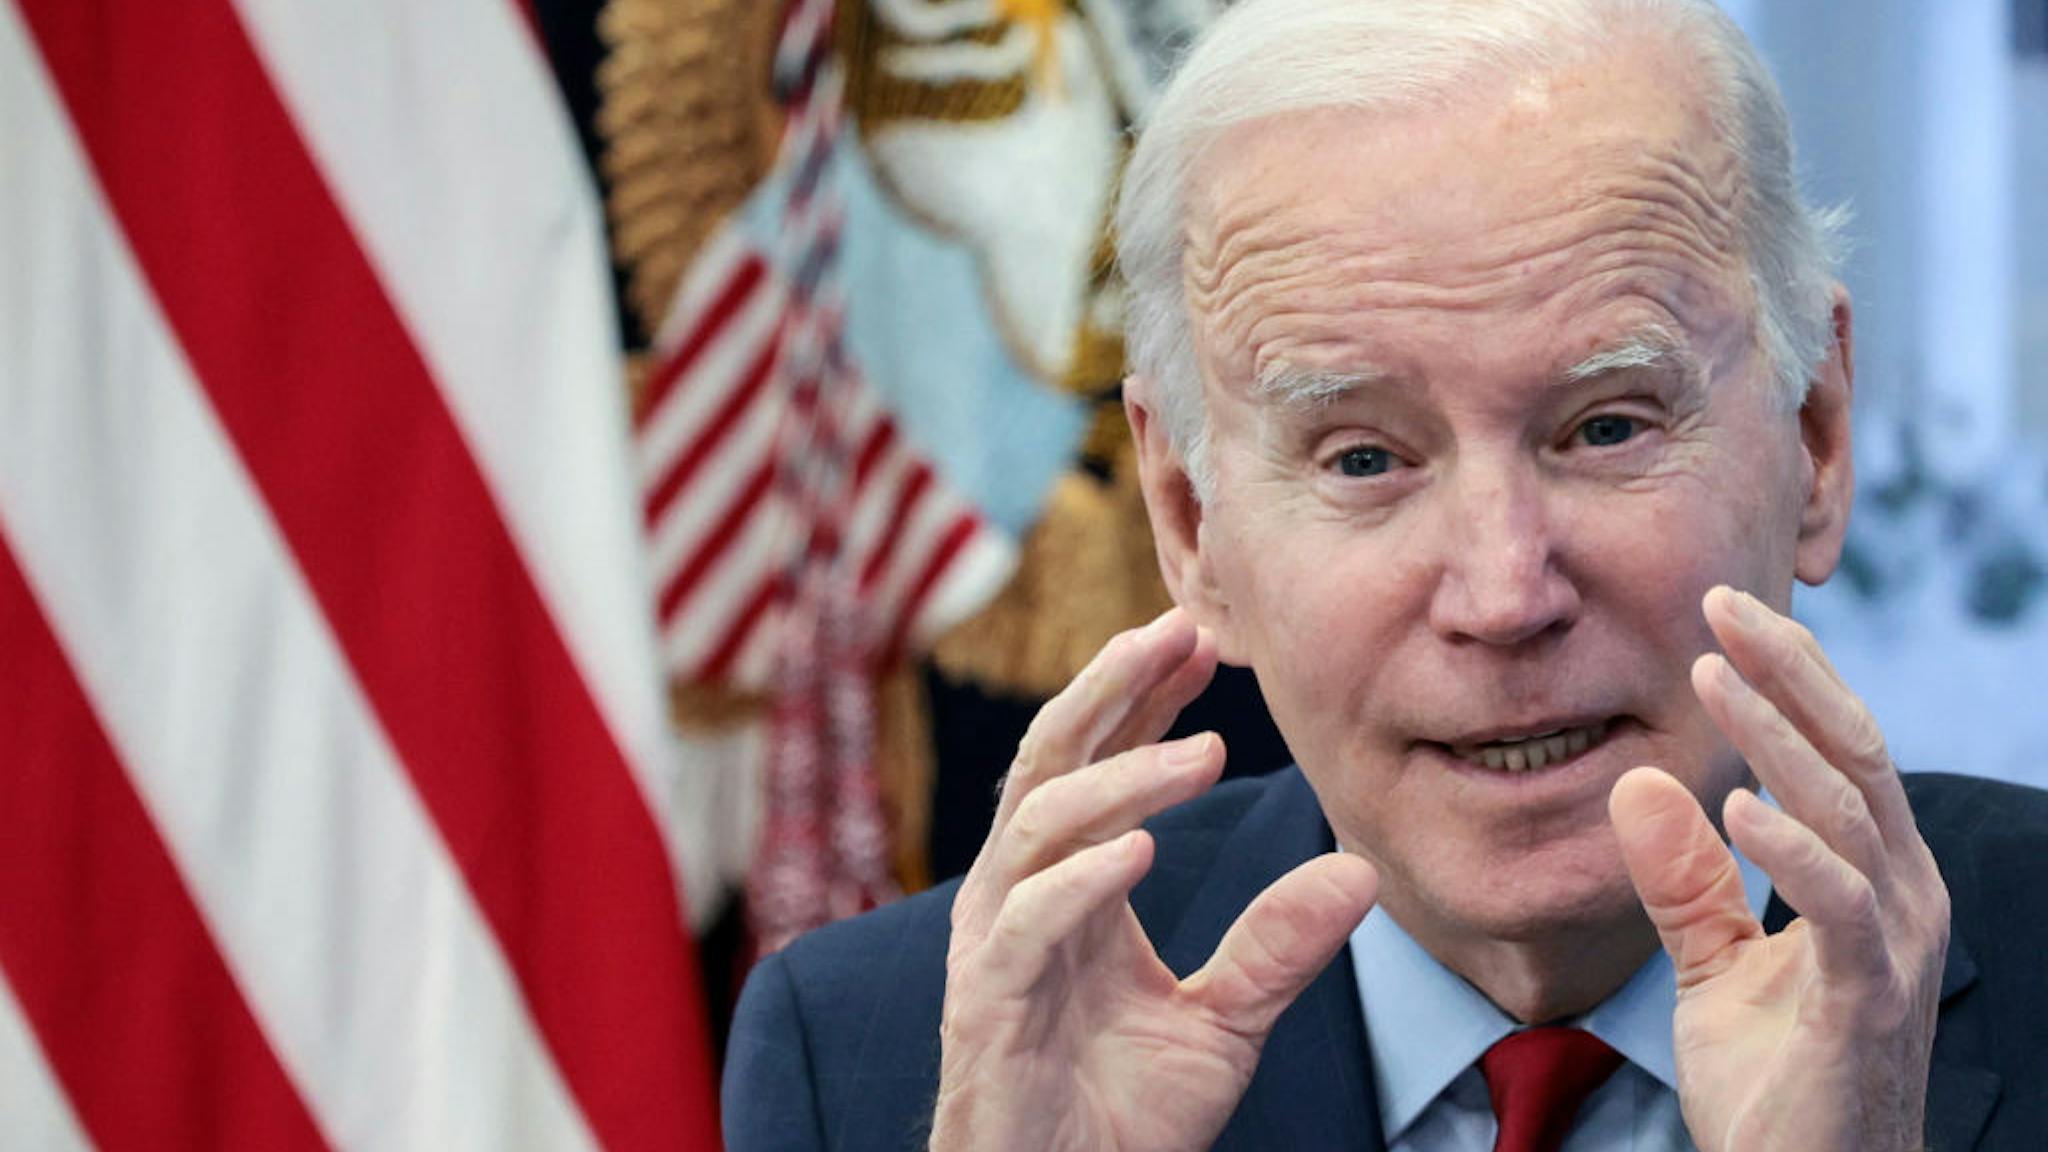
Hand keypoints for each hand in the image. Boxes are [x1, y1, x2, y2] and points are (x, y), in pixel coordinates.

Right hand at [930, 609, 1377, 1151]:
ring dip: (1121, 777)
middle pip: (1053, 758)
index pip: (1097, 760)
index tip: (1203, 640)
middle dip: (1112, 688)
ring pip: (1040, 823)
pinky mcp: (986, 1000)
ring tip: (1201, 752)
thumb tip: (1359, 870)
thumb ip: (1280, 947)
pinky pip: (1027, 922)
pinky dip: (1081, 879)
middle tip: (1178, 629)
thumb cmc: (1125, 1115)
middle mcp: (1021, 893)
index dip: (1142, 697)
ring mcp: (995, 941)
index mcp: (1068, 884)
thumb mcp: (1226, 1022)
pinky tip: (1140, 849)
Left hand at [1609, 586, 1948, 1151]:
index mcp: (1870, 878)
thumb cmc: (1778, 1083)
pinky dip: (1790, 847)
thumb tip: (1639, 781)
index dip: (1787, 675)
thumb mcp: (1713, 965)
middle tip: (1719, 601)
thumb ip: (1685, 879)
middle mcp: (1899, 897)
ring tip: (1710, 674)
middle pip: (1855, 752)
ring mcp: (1891, 947)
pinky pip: (1837, 907)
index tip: (1718, 611)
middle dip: (1790, 670)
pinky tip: (1735, 801)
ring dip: (1777, 735)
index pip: (1837, 749)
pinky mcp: (1865, 1002)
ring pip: (1848, 810)